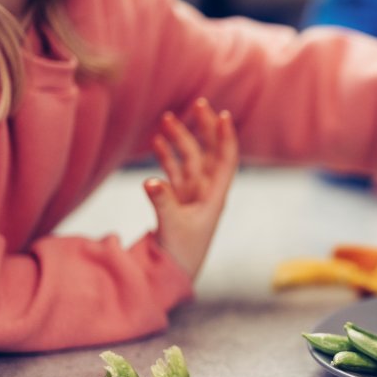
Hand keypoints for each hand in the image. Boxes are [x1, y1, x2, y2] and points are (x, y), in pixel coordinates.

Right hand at [145, 98, 238, 278]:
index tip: (224, 115)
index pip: (226, 161)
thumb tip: (150, 180)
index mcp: (215, 197)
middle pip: (209, 153)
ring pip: (190, 160)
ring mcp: (192, 195)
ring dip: (180, 140)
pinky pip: (174, 172)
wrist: (174, 272)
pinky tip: (157, 142)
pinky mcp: (177, 201)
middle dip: (204, 128)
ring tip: (168, 118)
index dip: (225, 138)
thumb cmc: (181, 253)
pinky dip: (167, 157)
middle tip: (198, 103)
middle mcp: (206, 192)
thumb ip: (162, 202)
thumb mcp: (172, 227)